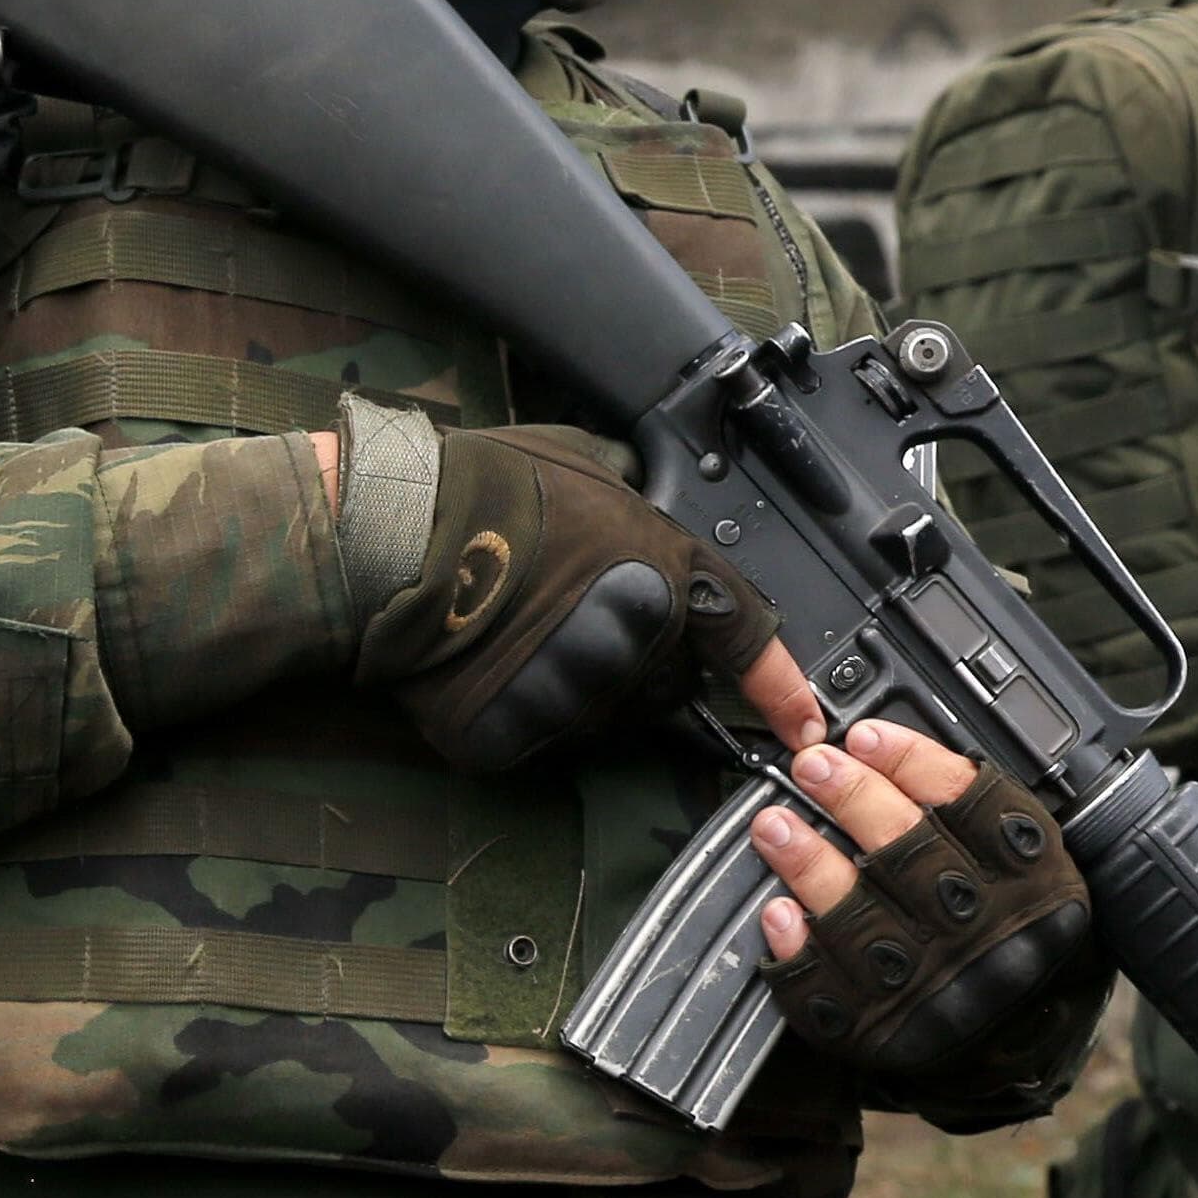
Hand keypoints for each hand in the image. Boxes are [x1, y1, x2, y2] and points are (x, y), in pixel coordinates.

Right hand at [344, 412, 773, 773]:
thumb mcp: (589, 463)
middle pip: (664, 684)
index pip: (745, 640)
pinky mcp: (517, 732)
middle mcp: (639, 639)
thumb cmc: (485, 485)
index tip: (803, 723)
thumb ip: (634, 496)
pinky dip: (516, 711)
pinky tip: (483, 666)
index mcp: (668, 571)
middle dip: (637, 665)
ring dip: (576, 689)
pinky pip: (534, 735)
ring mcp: (579, 692)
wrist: (394, 532)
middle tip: (573, 622)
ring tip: (518, 633)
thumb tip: (641, 494)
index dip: (778, 687)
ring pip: (601, 714)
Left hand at [746, 716, 1098, 1086]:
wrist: (1028, 1034)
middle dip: (854, 801)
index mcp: (1035, 886)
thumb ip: (978, 809)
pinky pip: (829, 993)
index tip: (866, 735)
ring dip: (809, 865)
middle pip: (912, 858)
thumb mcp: (1033, 860)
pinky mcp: (885, 1033)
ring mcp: (933, 992)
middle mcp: (988, 940)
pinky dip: (797, 950)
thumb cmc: (1021, 925)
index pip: (975, 808)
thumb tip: (883, 750)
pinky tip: (777, 913)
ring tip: (773, 824)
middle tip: (813, 765)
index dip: (914, 763)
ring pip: (861, 921)